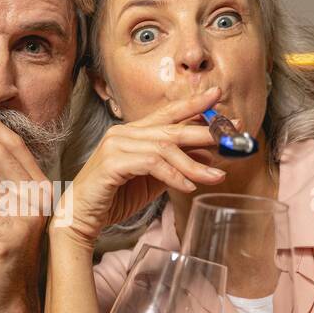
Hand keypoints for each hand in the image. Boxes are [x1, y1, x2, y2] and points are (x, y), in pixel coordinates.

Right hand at [52, 87, 227, 249]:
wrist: (81, 217)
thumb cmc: (114, 198)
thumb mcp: (152, 180)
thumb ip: (175, 165)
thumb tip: (208, 156)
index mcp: (132, 132)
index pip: (167, 113)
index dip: (193, 103)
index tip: (218, 96)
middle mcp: (123, 133)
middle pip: (172, 128)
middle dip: (206, 130)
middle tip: (232, 134)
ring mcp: (116, 145)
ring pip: (165, 147)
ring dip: (194, 164)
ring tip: (216, 176)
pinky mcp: (112, 163)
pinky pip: (152, 164)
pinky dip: (174, 175)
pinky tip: (188, 187)